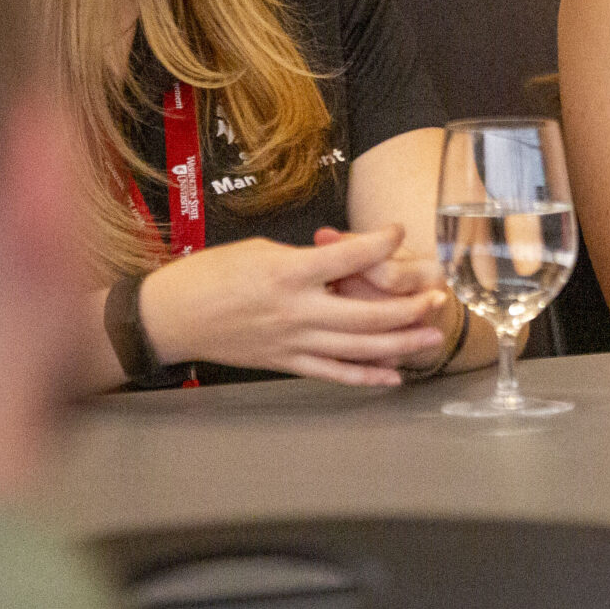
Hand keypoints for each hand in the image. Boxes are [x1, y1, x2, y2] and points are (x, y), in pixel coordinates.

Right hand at [136, 225, 454, 387]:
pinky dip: (366, 377)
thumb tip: (346, 259)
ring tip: (431, 335)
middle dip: (408, 306)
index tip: (398, 231)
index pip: (348, 258)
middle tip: (437, 296)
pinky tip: (394, 377)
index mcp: (287, 272)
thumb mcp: (260, 250)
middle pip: (366, 314)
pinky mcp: (286, 364)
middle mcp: (296, 311)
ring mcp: (293, 342)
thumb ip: (306, 259)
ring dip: (400, 343)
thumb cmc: (211, 274)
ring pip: (358, 348)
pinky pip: (333, 374)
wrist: (172, 316)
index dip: (380, 243)